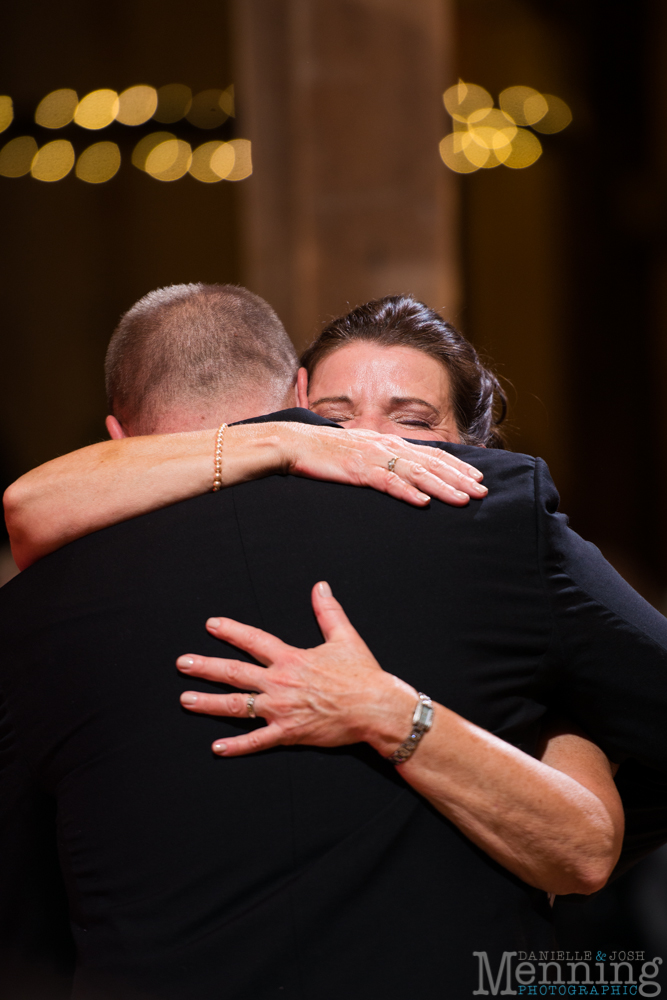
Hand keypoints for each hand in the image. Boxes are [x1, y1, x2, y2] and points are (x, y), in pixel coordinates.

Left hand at [177, 581, 416, 756]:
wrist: (375, 708)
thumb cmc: (363, 674)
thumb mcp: (344, 637)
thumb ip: (328, 611)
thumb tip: (320, 587)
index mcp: (291, 658)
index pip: (253, 640)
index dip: (231, 631)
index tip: (211, 625)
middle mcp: (280, 682)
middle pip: (235, 672)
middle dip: (206, 667)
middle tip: (183, 664)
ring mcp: (281, 709)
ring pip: (238, 705)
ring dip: (209, 703)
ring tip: (185, 699)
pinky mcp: (289, 733)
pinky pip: (257, 741)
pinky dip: (237, 746)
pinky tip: (217, 747)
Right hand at [229, 421, 486, 507]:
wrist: (291, 443)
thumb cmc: (323, 452)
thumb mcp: (359, 453)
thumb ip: (381, 460)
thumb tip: (402, 474)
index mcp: (387, 441)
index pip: (430, 453)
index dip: (457, 466)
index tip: (477, 478)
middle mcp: (385, 445)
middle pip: (431, 463)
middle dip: (459, 478)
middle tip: (483, 492)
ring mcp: (372, 457)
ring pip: (416, 473)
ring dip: (442, 487)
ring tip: (463, 500)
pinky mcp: (356, 470)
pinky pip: (387, 482)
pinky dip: (406, 492)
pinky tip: (423, 503)